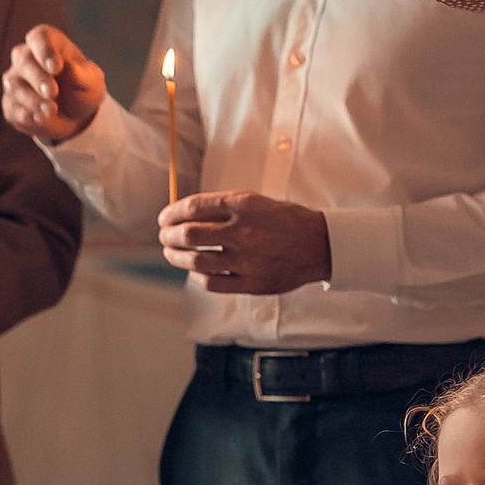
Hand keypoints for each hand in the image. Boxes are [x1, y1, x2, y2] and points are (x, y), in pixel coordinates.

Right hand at [0, 24, 107, 142]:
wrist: (75, 116)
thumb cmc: (82, 88)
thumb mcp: (91, 81)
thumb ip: (81, 74)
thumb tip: (69, 68)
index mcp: (48, 43)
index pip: (39, 37)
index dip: (45, 50)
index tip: (56, 67)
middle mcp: (26, 57)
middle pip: (23, 60)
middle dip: (38, 78)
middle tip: (53, 92)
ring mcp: (15, 80)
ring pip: (14, 86)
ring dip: (33, 99)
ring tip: (52, 110)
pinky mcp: (10, 104)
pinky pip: (12, 107)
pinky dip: (27, 115)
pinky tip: (42, 118)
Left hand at [160, 191, 330, 292]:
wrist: (320, 244)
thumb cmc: (283, 220)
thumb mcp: (256, 202)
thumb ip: (222, 207)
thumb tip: (182, 213)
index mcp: (244, 205)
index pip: (194, 207)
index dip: (172, 213)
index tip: (164, 218)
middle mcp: (244, 231)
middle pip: (190, 234)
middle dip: (169, 236)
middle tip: (164, 237)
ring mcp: (248, 259)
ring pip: (197, 261)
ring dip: (176, 258)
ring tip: (171, 253)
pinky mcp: (252, 283)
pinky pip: (213, 283)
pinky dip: (198, 277)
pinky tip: (195, 272)